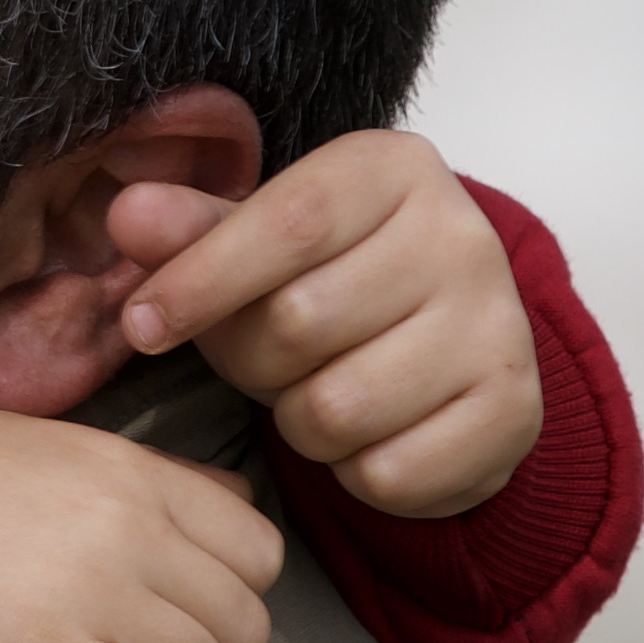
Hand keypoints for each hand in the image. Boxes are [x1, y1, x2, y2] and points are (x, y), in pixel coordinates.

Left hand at [105, 133, 539, 518]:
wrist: (450, 349)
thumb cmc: (335, 282)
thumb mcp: (259, 243)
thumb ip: (193, 230)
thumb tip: (128, 213)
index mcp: (395, 169)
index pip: (286, 221)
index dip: (200, 280)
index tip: (141, 325)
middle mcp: (463, 236)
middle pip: (300, 322)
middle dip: (254, 362)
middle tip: (266, 361)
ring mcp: (499, 327)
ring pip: (339, 409)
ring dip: (301, 424)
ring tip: (318, 394)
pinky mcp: (515, 414)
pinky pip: (388, 473)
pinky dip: (355, 472)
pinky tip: (369, 436)